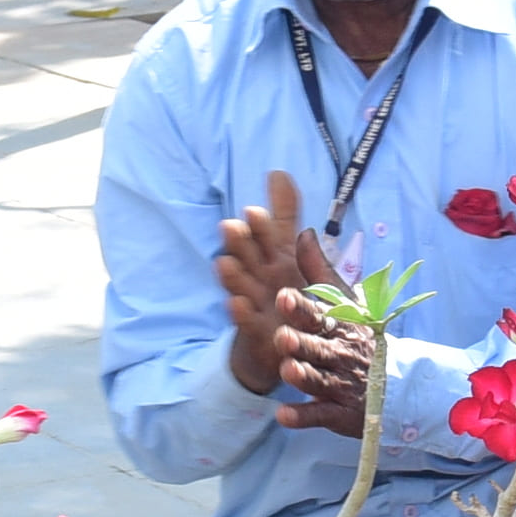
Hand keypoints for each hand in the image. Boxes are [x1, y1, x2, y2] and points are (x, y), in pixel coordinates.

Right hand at [217, 169, 344, 397]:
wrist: (275, 344)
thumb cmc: (282, 291)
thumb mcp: (291, 251)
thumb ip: (285, 215)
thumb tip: (277, 172)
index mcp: (271, 257)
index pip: (265, 237)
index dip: (260, 226)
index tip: (253, 210)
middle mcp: (258, 277)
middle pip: (247, 258)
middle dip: (238, 244)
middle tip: (229, 226)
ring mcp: (255, 305)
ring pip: (241, 288)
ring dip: (232, 278)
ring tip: (223, 263)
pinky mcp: (256, 333)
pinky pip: (248, 324)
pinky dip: (241, 316)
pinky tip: (235, 305)